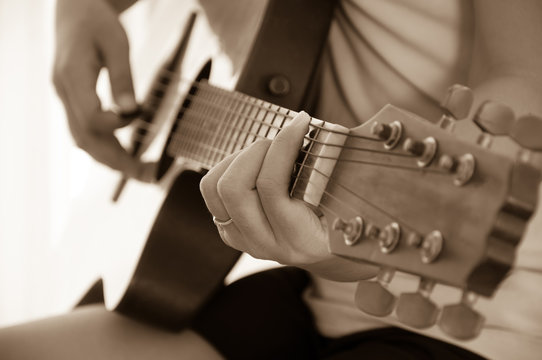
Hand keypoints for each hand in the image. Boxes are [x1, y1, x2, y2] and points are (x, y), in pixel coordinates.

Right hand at [53, 0, 152, 180]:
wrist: (74, 12)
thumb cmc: (97, 22)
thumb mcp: (116, 42)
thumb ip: (122, 77)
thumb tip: (133, 112)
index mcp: (71, 76)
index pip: (90, 116)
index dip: (115, 125)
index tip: (141, 115)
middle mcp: (64, 93)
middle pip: (85, 139)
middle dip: (117, 161)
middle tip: (147, 175)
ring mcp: (66, 100)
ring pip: (83, 141)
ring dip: (112, 160)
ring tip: (141, 171)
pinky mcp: (73, 103)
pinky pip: (86, 133)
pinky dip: (106, 148)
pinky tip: (127, 155)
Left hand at [200, 112, 377, 280]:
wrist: (329, 249)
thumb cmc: (341, 214)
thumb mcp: (345, 196)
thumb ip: (332, 165)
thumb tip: (317, 126)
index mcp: (301, 240)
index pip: (272, 188)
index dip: (283, 145)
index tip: (301, 121)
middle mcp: (267, 245)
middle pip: (234, 189)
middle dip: (257, 151)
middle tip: (282, 139)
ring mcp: (244, 241)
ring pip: (217, 189)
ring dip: (239, 158)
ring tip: (266, 151)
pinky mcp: (230, 230)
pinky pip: (211, 192)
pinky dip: (227, 167)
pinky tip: (252, 162)